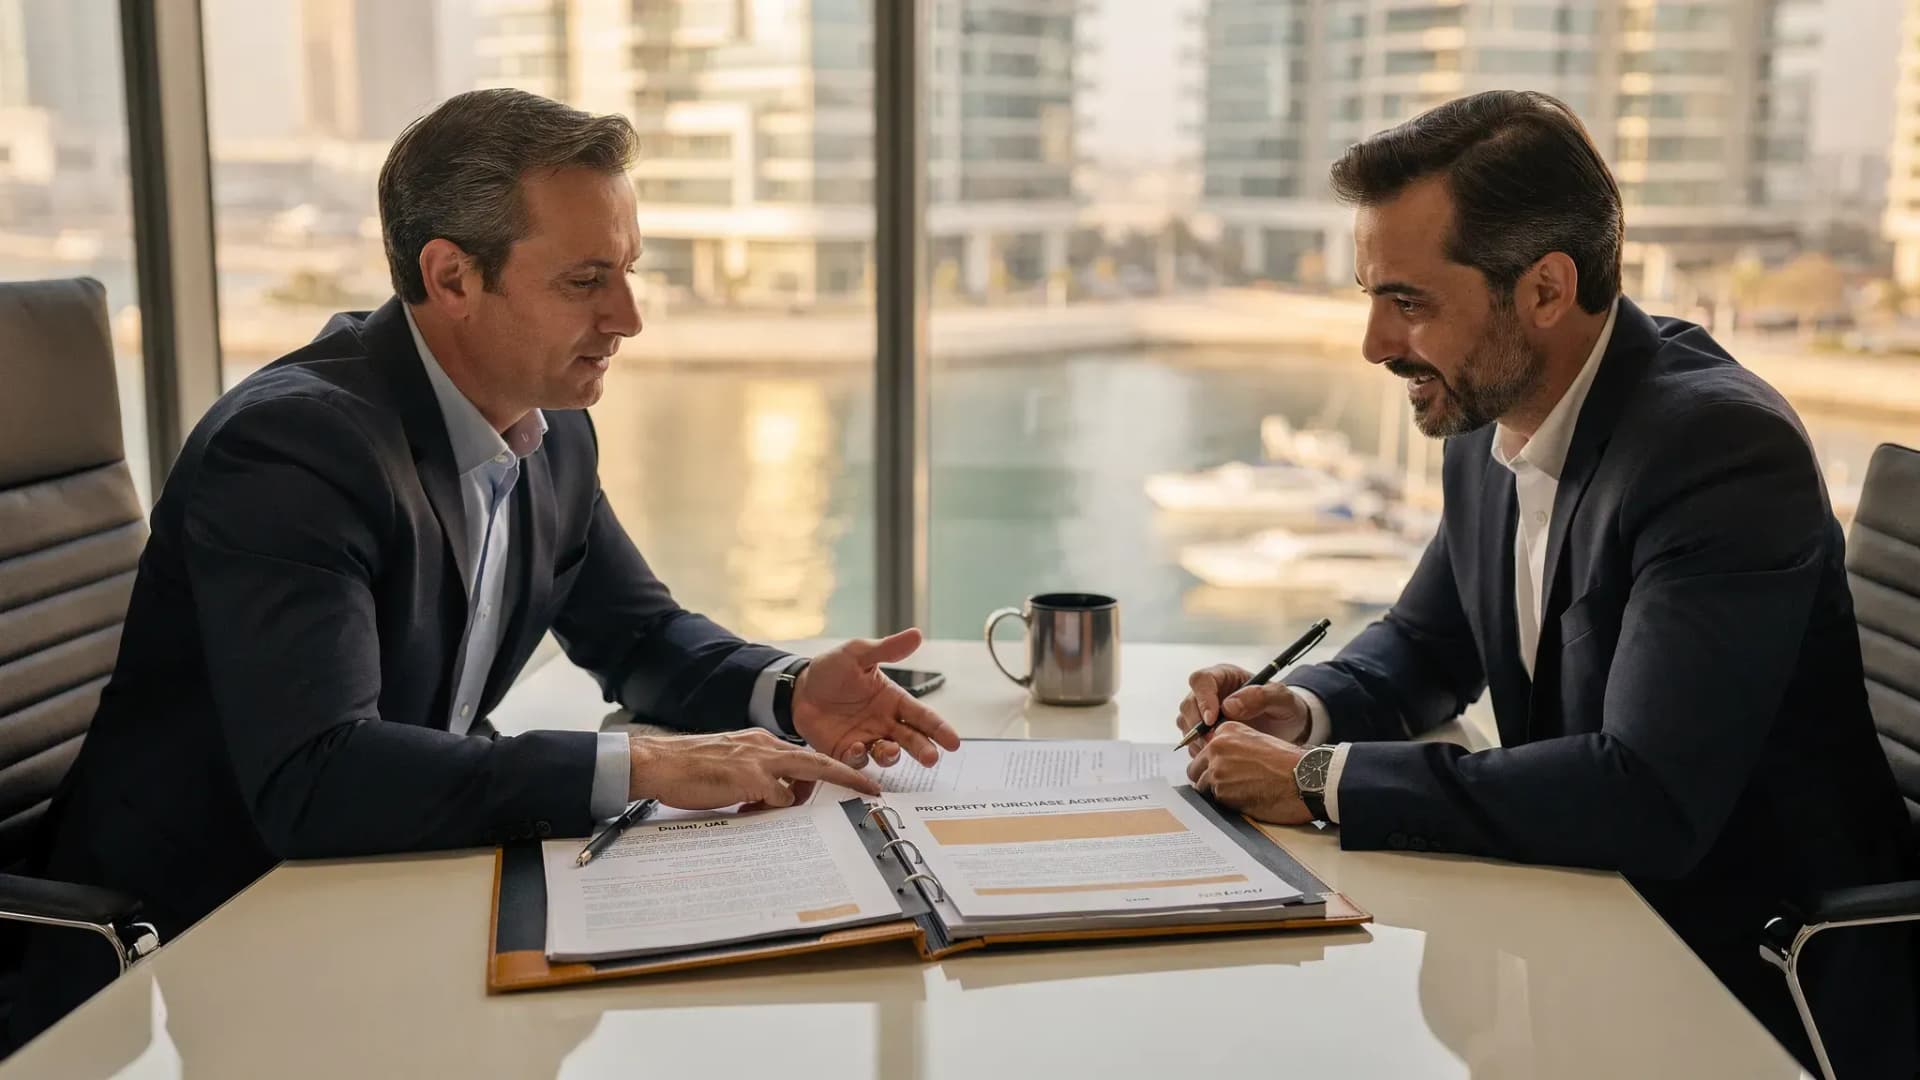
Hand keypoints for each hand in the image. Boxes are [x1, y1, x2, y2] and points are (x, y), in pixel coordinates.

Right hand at [628, 729, 880, 809]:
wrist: (661, 762)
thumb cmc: (691, 768)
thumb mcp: (732, 767)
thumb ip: (759, 777)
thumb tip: (778, 799)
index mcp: (760, 742)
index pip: (804, 756)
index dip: (830, 769)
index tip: (853, 780)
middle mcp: (765, 745)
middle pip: (819, 761)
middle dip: (849, 776)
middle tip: (872, 790)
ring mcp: (759, 760)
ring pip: (801, 779)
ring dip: (795, 799)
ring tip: (761, 806)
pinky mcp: (750, 777)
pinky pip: (778, 798)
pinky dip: (772, 807)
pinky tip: (745, 807)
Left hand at [791, 628, 961, 768]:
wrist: (799, 689)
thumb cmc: (832, 670)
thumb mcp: (859, 654)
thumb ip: (887, 649)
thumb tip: (916, 635)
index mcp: (893, 700)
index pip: (922, 716)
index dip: (939, 729)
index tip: (954, 742)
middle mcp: (885, 723)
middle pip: (912, 740)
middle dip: (924, 749)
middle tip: (932, 758)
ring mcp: (866, 739)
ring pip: (888, 754)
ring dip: (892, 755)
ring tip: (889, 750)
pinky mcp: (845, 752)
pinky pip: (858, 760)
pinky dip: (860, 757)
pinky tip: (857, 747)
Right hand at [1176, 664, 1310, 754]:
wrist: (1286, 729)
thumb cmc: (1284, 709)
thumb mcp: (1282, 699)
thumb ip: (1260, 696)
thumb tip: (1229, 705)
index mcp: (1225, 676)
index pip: (1202, 680)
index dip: (1203, 698)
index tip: (1212, 719)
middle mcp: (1210, 692)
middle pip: (1188, 703)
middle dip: (1197, 724)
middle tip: (1215, 740)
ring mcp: (1204, 713)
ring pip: (1185, 722)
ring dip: (1197, 739)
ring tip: (1218, 749)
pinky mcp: (1204, 732)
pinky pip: (1191, 741)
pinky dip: (1200, 750)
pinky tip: (1217, 755)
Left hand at [1186, 721, 1311, 824]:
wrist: (1305, 778)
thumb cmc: (1289, 763)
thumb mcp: (1258, 742)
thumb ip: (1234, 749)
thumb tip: (1216, 765)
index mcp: (1226, 730)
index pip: (1204, 750)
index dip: (1212, 764)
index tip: (1224, 771)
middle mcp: (1217, 746)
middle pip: (1196, 768)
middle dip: (1208, 778)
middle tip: (1230, 786)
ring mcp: (1217, 769)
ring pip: (1202, 785)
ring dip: (1217, 792)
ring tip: (1241, 793)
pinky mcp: (1221, 791)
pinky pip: (1213, 801)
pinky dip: (1226, 803)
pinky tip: (1245, 799)